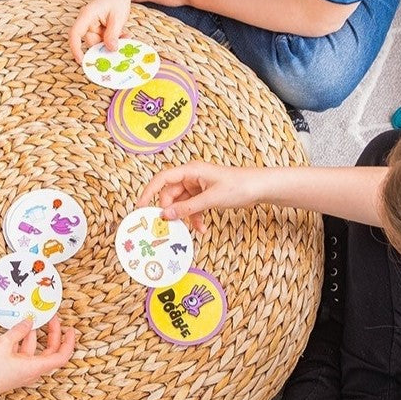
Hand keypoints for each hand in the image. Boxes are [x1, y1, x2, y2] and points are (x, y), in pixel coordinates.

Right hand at [0, 317, 75, 399]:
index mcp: (36, 367)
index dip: (69, 342)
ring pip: (36, 351)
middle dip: (53, 334)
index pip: (62, 356)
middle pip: (51, 352)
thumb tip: (29, 321)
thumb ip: (20, 330)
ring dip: (35, 335)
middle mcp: (33, 371)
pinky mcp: (16, 370)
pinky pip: (26, 354)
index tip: (70, 329)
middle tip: (51, 318)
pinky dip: (24, 341)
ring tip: (32, 318)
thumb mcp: (4, 343)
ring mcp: (24, 371)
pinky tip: (19, 330)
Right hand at [68, 0, 131, 62]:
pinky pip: (104, 38)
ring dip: (111, 42)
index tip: (81, 60)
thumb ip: (113, 34)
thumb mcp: (117, 18)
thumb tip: (110, 50)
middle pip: (90, 41)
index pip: (75, 34)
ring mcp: (93, 25)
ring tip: (125, 36)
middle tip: (120, 47)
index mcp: (87, 16)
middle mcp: (87, 21)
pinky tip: (124, 34)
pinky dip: (113, 39)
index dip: (75, 48)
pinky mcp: (99, 27)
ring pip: (99, 41)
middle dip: (104, 46)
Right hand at [137, 161, 259, 231]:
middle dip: (170, 210)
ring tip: (190, 229)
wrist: (260, 187)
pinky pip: (192, 207)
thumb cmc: (239, 186)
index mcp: (191, 170)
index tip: (140, 207)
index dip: (148, 192)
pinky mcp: (205, 195)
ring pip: (181, 203)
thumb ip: (187, 208)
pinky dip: (195, 218)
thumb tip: (166, 215)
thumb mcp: (211, 199)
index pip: (162, 179)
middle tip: (169, 226)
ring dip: (184, 217)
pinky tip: (202, 228)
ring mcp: (198, 186)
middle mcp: (191, 176)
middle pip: (170, 194)